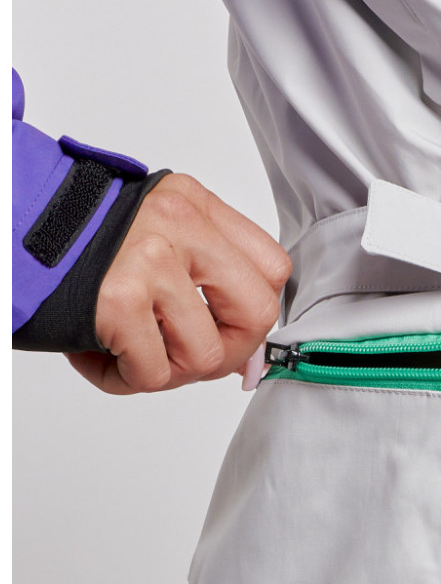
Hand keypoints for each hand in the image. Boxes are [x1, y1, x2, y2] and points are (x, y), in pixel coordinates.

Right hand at [67, 174, 291, 393]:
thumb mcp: (150, 238)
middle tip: (184, 356)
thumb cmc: (70, 247)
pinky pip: (151, 373)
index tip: (228, 333)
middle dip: (226, 352)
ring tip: (127, 349)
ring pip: (205, 354)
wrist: (1, 231)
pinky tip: (96, 353)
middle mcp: (177, 223)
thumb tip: (247, 360)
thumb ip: (202, 282)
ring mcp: (148, 259)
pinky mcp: (116, 299)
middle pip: (256, 312)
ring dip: (165, 370)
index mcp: (192, 204)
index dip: (253, 314)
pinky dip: (122, 379)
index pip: (271, 268)